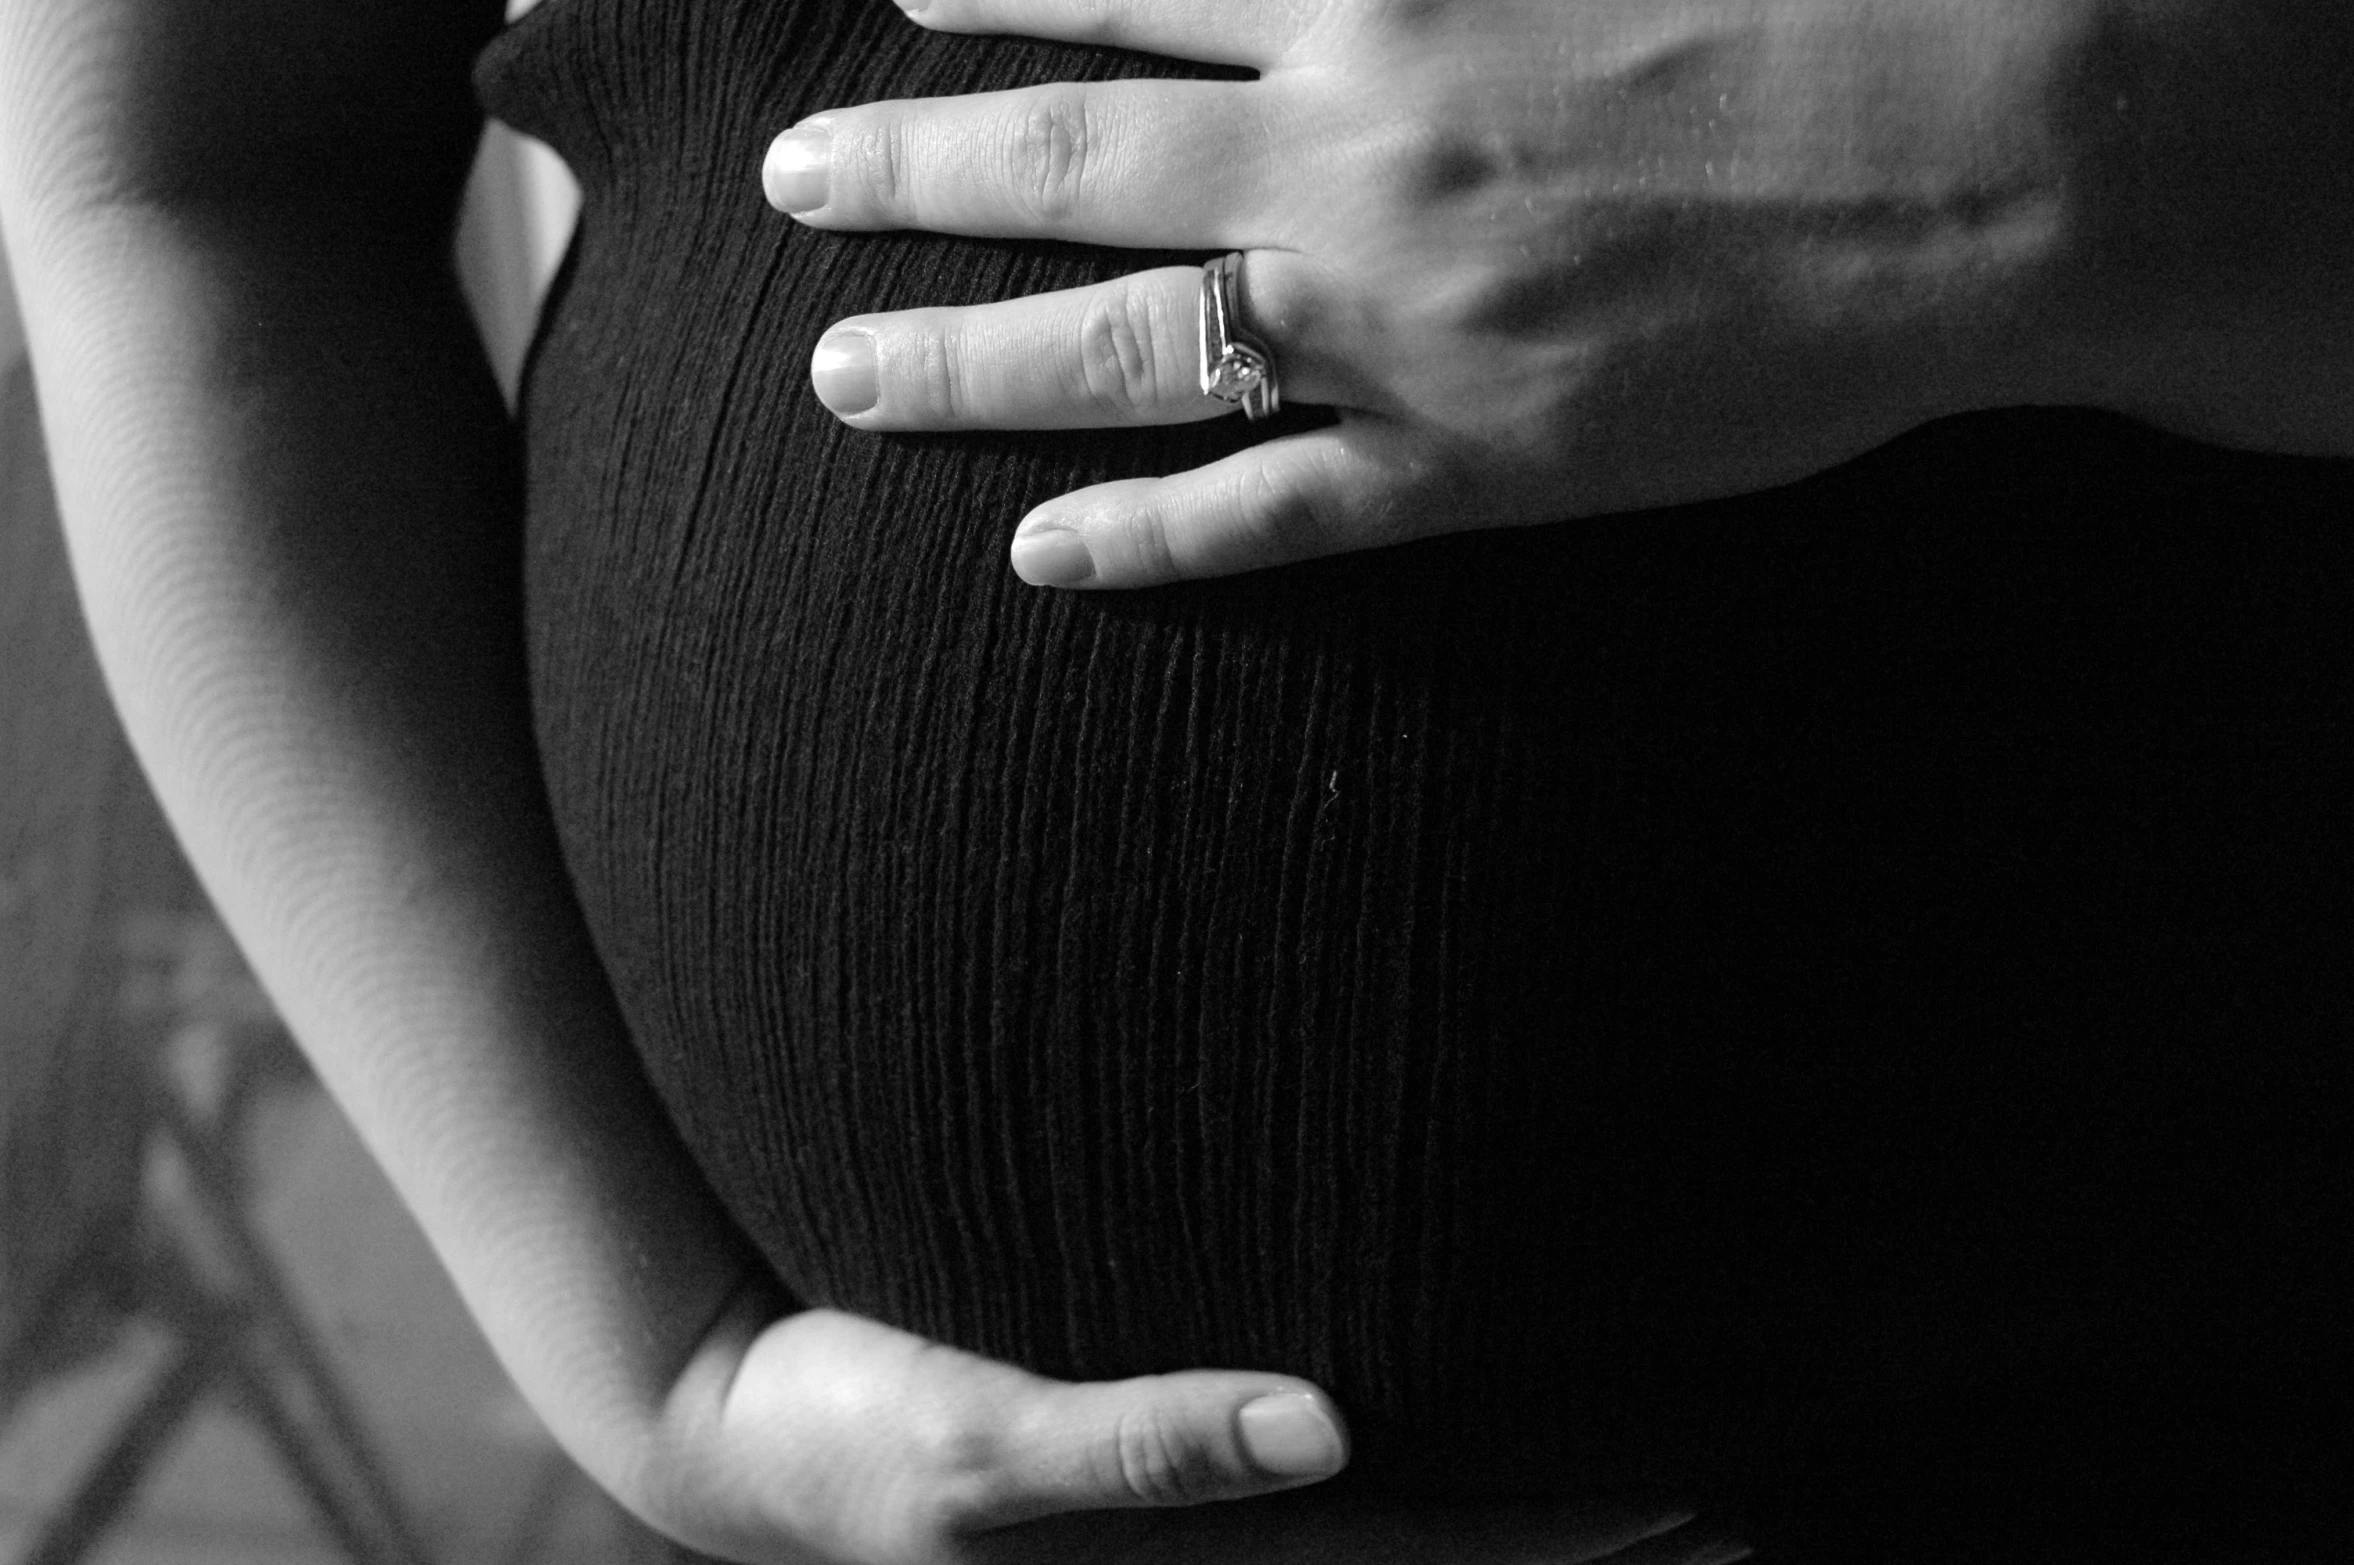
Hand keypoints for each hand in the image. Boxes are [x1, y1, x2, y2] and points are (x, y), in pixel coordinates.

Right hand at [614, 1292, 1741, 1563]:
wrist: (746, 1433)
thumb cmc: (857, 1435)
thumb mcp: (979, 1455)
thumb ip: (1145, 1448)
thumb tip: (1328, 1426)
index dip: (1566, 1540)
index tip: (1703, 1501)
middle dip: (1579, 1547)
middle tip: (1736, 1510)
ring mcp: (1182, 1545)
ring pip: (1387, 1550)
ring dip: (1517, 1530)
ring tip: (1659, 1501)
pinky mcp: (1143, 1504)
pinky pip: (1312, 1515)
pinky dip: (1411, 1498)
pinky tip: (1440, 1450)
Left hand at [764, 0, 2096, 586]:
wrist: (1980, 165)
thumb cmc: (1816, 7)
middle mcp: (1352, 160)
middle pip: (1067, 165)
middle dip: (903, 169)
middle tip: (787, 181)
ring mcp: (1394, 327)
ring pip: (1118, 351)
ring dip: (959, 360)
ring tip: (838, 376)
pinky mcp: (1467, 466)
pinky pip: (1263, 515)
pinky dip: (1140, 541)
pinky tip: (1036, 560)